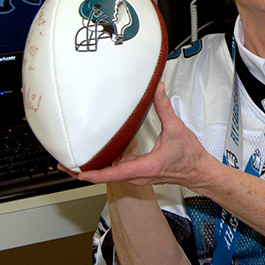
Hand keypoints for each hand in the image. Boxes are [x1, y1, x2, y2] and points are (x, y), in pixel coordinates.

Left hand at [74, 82, 216, 188]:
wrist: (199, 172)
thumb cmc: (190, 157)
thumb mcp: (177, 129)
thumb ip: (165, 107)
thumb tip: (157, 89)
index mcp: (146, 166)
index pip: (114, 173)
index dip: (93, 173)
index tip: (77, 172)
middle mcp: (139, 175)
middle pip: (106, 176)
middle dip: (85, 171)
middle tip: (64, 163)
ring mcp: (139, 176)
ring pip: (111, 175)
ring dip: (94, 169)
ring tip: (75, 161)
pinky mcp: (139, 174)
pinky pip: (118, 172)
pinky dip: (106, 167)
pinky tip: (98, 158)